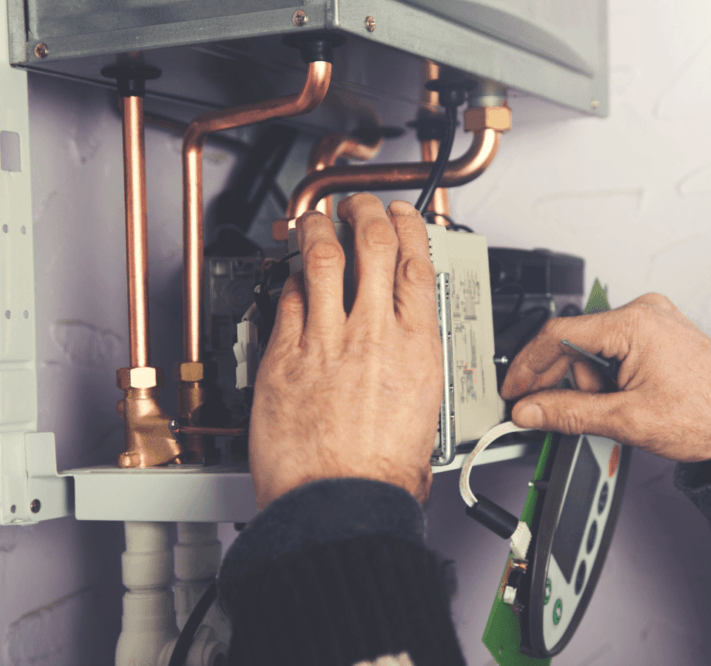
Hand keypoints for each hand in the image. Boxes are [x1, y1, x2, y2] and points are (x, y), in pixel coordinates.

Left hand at [249, 194, 443, 507]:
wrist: (339, 504)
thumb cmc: (382, 477)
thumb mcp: (426, 418)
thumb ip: (413, 378)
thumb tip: (407, 371)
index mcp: (416, 345)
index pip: (415, 262)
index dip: (407, 226)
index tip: (400, 215)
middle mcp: (373, 333)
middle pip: (371, 244)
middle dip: (363, 212)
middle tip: (356, 206)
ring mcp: (325, 340)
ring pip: (321, 258)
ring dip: (317, 229)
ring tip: (313, 220)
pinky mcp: (284, 356)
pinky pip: (285, 301)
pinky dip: (288, 283)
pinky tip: (287, 280)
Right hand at [500, 293, 710, 461]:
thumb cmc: (709, 415)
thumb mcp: (626, 420)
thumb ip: (568, 413)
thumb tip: (530, 410)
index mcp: (634, 322)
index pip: (558, 333)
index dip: (528, 366)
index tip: (513, 389)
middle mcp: (644, 312)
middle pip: (575, 342)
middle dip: (568, 383)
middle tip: (565, 415)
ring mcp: (653, 321)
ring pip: (593, 351)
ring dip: (592, 385)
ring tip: (619, 411)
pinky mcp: (659, 334)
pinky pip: (614, 351)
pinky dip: (609, 379)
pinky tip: (625, 401)